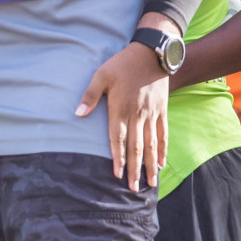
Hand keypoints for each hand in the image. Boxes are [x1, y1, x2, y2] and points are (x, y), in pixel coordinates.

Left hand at [76, 30, 169, 191]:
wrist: (152, 52)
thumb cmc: (122, 64)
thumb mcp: (101, 75)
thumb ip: (90, 96)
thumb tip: (77, 113)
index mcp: (121, 109)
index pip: (118, 139)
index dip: (118, 158)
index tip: (117, 175)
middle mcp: (138, 115)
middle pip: (136, 147)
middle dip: (135, 169)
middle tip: (135, 188)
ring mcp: (152, 114)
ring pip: (152, 144)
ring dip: (151, 164)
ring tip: (151, 182)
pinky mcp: (161, 110)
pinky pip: (163, 133)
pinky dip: (163, 148)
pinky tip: (162, 162)